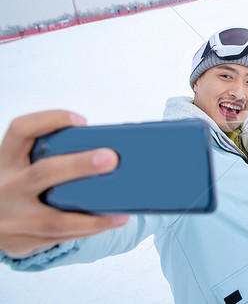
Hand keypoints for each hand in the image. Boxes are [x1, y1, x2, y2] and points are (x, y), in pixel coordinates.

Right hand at [0, 110, 127, 257]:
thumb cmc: (20, 186)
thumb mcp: (22, 166)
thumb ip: (49, 157)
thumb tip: (105, 153)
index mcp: (6, 159)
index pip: (21, 130)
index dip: (51, 120)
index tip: (82, 122)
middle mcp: (5, 186)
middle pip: (42, 172)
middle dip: (79, 166)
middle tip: (111, 159)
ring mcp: (12, 218)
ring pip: (54, 219)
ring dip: (91, 217)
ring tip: (121, 212)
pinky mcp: (22, 241)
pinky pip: (60, 237)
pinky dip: (88, 230)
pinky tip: (109, 223)